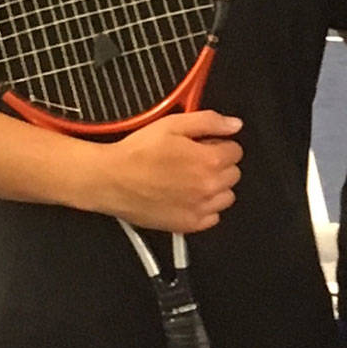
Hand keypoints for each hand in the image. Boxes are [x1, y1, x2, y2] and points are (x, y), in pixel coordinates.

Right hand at [89, 111, 242, 231]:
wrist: (111, 180)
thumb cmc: (138, 152)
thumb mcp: (172, 124)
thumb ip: (209, 122)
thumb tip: (234, 124)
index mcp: (210, 161)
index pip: (235, 151)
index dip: (218, 144)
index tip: (204, 144)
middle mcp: (210, 187)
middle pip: (233, 174)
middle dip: (218, 164)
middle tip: (193, 160)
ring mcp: (201, 209)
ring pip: (226, 196)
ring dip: (215, 186)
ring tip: (191, 179)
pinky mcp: (189, 225)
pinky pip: (213, 217)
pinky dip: (205, 207)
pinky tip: (187, 197)